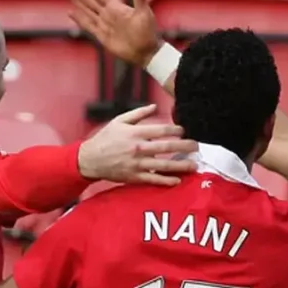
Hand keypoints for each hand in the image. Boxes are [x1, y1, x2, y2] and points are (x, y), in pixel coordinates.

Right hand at [64, 0, 160, 66]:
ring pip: (86, 10)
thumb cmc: (147, 32)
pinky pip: (87, 25)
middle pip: (89, 0)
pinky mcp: (102, 36)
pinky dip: (79, 19)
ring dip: (76, 1)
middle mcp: (108, 14)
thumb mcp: (144, 12)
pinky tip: (71, 13)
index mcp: (116, 7)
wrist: (146, 52)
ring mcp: (104, 25)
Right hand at [79, 104, 198, 185]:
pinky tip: (178, 180)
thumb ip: (138, 113)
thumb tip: (155, 106)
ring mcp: (137, 164)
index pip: (160, 130)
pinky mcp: (134, 177)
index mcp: (135, 133)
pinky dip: (166, 181)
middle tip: (197, 146)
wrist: (90, 159)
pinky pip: (153, 179)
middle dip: (184, 147)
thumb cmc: (105, 138)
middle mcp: (138, 148)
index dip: (175, 130)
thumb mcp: (119, 121)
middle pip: (166, 147)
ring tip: (194, 165)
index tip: (185, 131)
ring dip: (181, 165)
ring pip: (163, 165)